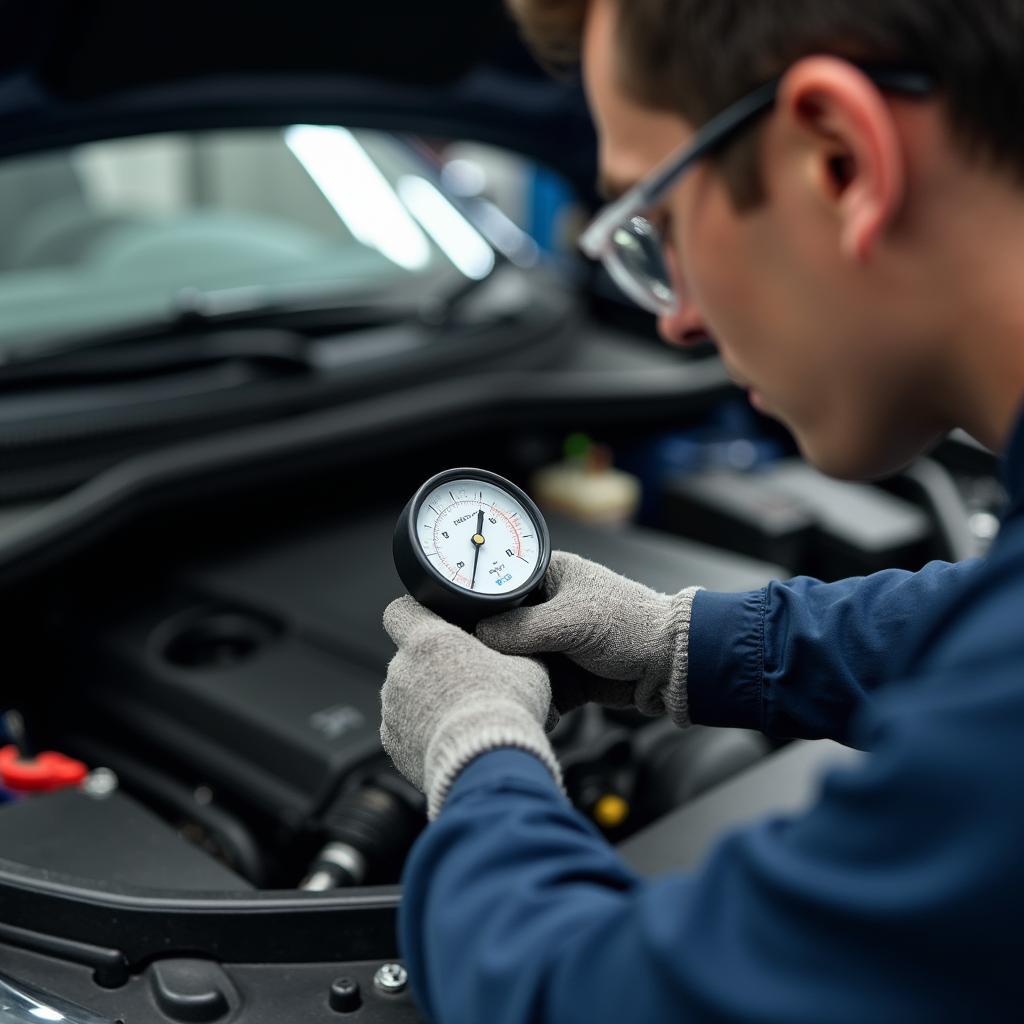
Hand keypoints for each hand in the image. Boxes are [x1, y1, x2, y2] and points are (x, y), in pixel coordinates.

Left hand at [381, 596, 561, 818]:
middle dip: (430, 665)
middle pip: (407, 656)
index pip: (399, 611)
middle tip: (463, 678)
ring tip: (461, 714)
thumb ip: (511, 646)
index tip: (428, 623)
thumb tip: (519, 643)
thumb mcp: (527, 664)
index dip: (412, 614)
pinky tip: (451, 737)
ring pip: (404, 693)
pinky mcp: (392, 743)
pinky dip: (420, 731)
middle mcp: (401, 670)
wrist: (489, 763)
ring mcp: (392, 708)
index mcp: (428, 640)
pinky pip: (403, 728)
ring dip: (425, 699)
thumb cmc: (508, 708)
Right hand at [476, 552, 700, 720]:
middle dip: (494, 652)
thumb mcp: (570, 621)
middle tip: (481, 667)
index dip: (478, 606)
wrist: (673, 666)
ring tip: (506, 690)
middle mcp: (547, 606)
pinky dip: (534, 699)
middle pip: (501, 629)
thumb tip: (480, 636)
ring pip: (517, 661)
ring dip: (514, 678)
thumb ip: (521, 629)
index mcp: (548, 575)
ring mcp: (556, 641)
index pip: (499, 587)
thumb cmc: (631, 626)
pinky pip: (538, 686)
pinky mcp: (566, 673)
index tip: (459, 626)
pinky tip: (529, 707)